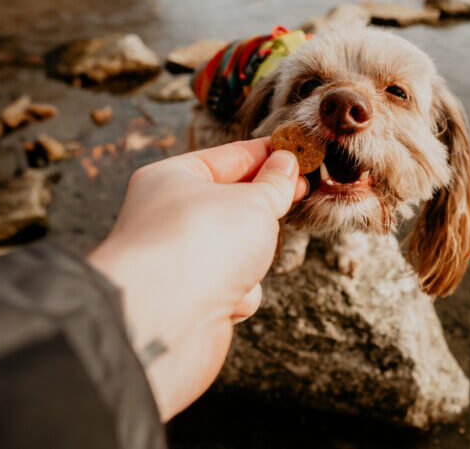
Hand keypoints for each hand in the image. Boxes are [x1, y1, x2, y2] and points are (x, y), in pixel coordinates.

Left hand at [88, 138, 306, 420]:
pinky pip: (232, 286)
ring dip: (253, 255)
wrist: (165, 320)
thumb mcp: (253, 200)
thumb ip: (275, 183)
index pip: (228, 157)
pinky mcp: (192, 299)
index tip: (300, 150)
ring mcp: (180, 260)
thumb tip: (287, 164)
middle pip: (231, 203)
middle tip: (303, 188)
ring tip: (252, 258)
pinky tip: (230, 299)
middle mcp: (169, 217)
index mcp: (171, 179)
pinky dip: (241, 291)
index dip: (266, 153)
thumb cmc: (201, 244)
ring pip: (237, 248)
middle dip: (264, 205)